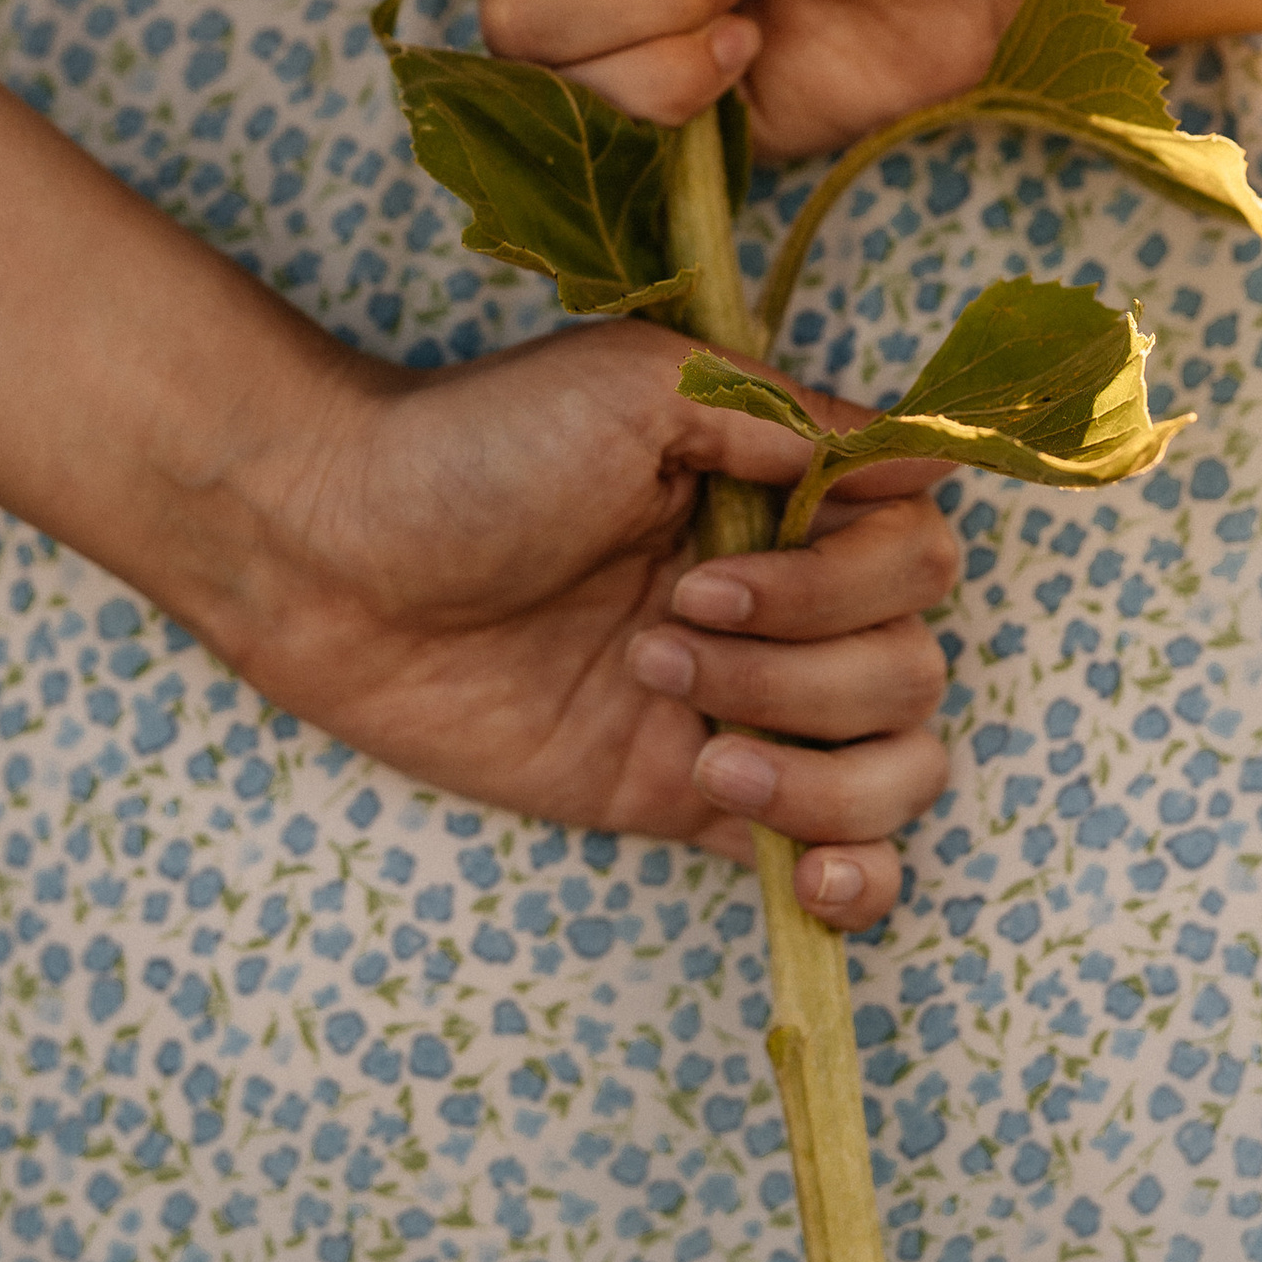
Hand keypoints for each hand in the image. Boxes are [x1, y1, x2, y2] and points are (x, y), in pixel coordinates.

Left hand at [212, 317, 956, 926]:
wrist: (335, 557)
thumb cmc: (476, 444)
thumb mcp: (638, 385)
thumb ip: (786, 416)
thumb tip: (926, 456)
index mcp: (778, 497)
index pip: (917, 555)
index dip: (846, 579)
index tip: (710, 565)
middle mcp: (781, 603)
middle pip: (912, 667)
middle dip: (802, 667)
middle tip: (658, 636)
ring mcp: (740, 706)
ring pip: (896, 768)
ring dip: (819, 769)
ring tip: (698, 750)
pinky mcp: (682, 797)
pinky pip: (839, 857)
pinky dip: (859, 876)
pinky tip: (808, 873)